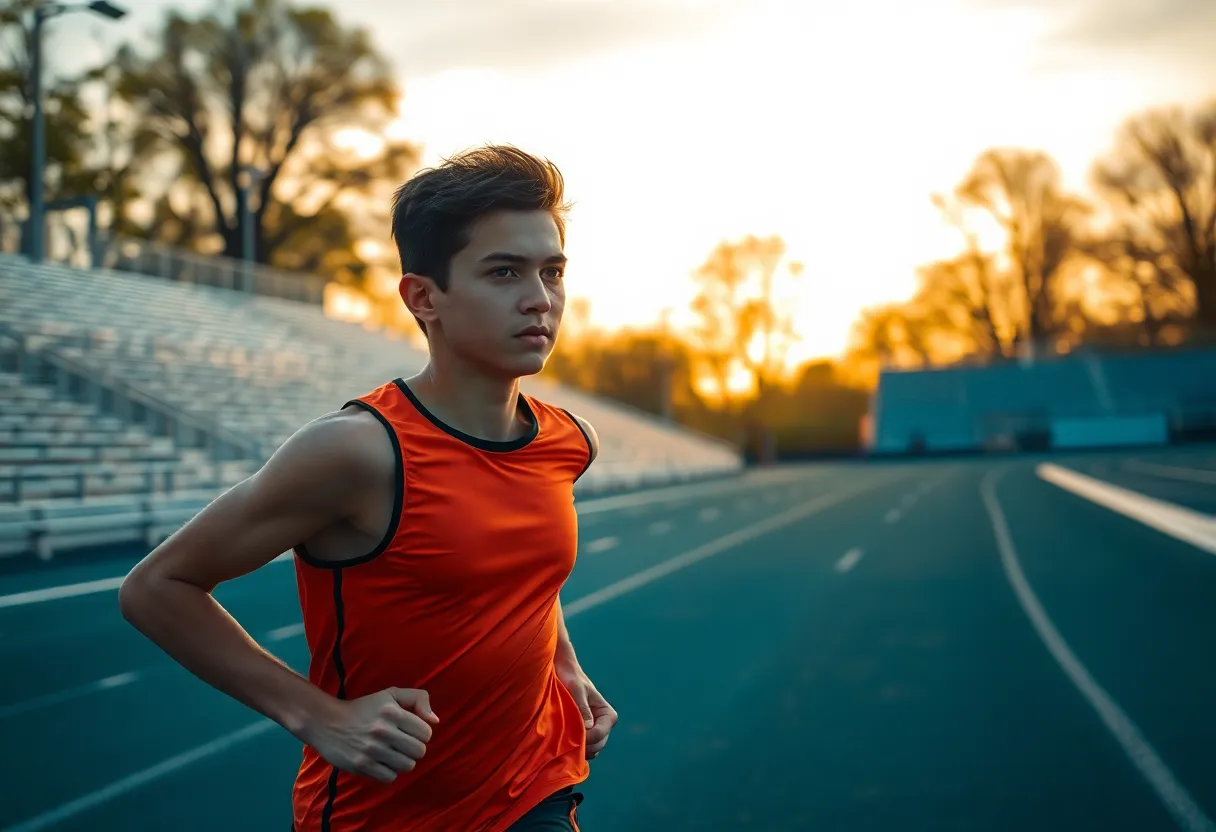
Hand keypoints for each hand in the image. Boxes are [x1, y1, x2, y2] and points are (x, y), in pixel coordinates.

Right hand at [302, 687, 439, 782]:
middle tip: (403, 745)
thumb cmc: (364, 708)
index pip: (426, 732)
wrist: (327, 722)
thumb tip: (435, 721)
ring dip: (402, 762)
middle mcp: (383, 730)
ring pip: (407, 766)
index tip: (411, 732)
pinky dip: (388, 772)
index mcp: (392, 712)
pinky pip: (390, 777)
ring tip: (392, 754)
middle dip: (414, 749)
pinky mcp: (361, 765)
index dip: (422, 734)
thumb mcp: (391, 694)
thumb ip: (418, 699)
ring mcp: (371, 749)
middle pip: (419, 751)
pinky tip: (381, 762)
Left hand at [556, 661, 616, 759]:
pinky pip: (583, 749)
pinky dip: (575, 750)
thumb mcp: (577, 690)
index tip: (570, 735)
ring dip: (579, 749)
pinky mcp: (584, 734)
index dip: (586, 738)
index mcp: (607, 714)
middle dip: (583, 746)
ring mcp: (594, 731)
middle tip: (564, 742)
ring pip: (591, 749)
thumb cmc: (571, 678)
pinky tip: (563, 743)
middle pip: (597, 745)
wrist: (564, 672)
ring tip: (563, 742)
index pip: (600, 733)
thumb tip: (588, 728)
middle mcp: (604, 725)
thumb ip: (583, 708)